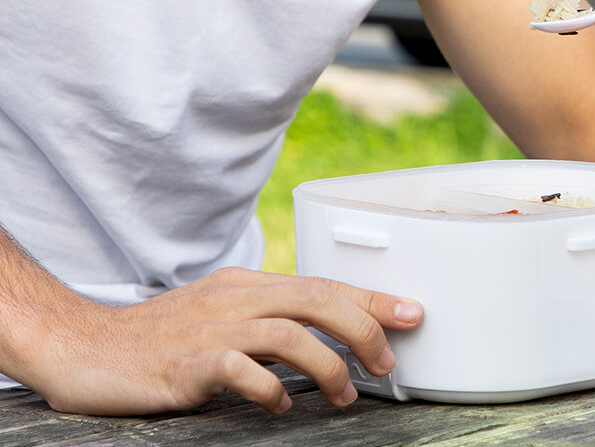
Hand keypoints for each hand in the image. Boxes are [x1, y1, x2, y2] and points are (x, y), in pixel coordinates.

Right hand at [25, 267, 422, 415]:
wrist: (85, 347)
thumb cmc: (157, 338)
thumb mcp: (218, 313)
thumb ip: (264, 319)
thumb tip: (319, 336)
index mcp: (247, 284)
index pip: (322, 283)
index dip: (371, 297)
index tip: (411, 312)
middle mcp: (237, 298)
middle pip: (317, 299)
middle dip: (364, 326)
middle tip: (388, 362)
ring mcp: (212, 328)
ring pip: (289, 332)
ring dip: (328, 365)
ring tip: (345, 394)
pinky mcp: (187, 363)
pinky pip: (240, 370)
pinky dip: (269, 389)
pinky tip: (280, 407)